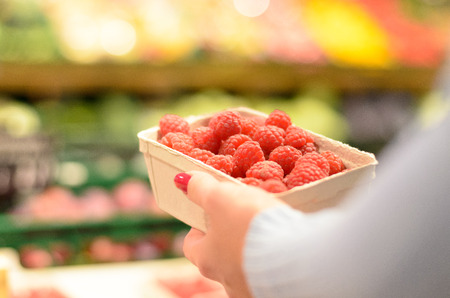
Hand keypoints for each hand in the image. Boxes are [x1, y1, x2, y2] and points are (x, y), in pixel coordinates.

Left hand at [179, 171, 284, 297]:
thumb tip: (182, 180)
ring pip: (246, 265)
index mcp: (207, 260)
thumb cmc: (251, 226)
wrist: (298, 256)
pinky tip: (285, 242)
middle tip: (242, 216)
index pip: (191, 245)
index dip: (198, 226)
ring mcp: (251, 288)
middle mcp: (226, 281)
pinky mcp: (276, 290)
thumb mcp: (221, 198)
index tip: (210, 213)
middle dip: (228, 236)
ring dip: (252, 248)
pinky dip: (274, 256)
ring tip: (268, 227)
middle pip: (219, 256)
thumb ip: (201, 188)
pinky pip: (270, 271)